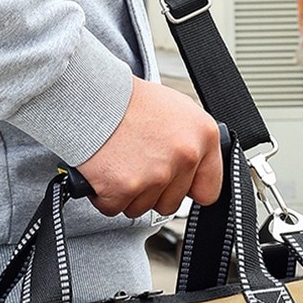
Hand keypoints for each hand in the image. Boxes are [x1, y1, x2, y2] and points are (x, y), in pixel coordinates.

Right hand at [77, 77, 222, 217]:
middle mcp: (183, 157)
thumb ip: (193, 146)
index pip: (209, 190)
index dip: (188, 188)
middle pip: (170, 204)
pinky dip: (105, 195)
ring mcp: (155, 175)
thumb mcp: (178, 112)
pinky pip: (115, 208)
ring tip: (120, 162)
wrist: (93, 94)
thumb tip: (197, 175)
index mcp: (203, 137)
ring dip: (128, 193)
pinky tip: (105, 171)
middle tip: (137, 164)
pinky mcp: (124, 188)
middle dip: (152, 192)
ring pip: (142, 208)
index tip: (175, 182)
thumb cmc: (130, 101)